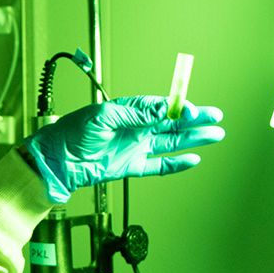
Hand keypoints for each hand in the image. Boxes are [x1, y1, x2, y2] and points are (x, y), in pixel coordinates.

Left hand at [22, 96, 223, 203]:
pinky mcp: (132, 166)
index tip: (193, 111)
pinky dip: (176, 163)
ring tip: (214, 135)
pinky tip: (192, 159)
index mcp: (129, 110)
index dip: (180, 108)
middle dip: (195, 120)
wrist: (57, 160)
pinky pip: (159, 165)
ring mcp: (135, 147)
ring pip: (171, 142)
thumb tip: (162, 108)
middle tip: (216, 117)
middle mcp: (135, 127)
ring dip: (192, 139)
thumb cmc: (72, 132)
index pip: (162, 106)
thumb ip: (136, 113)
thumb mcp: (104, 116)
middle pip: (172, 123)